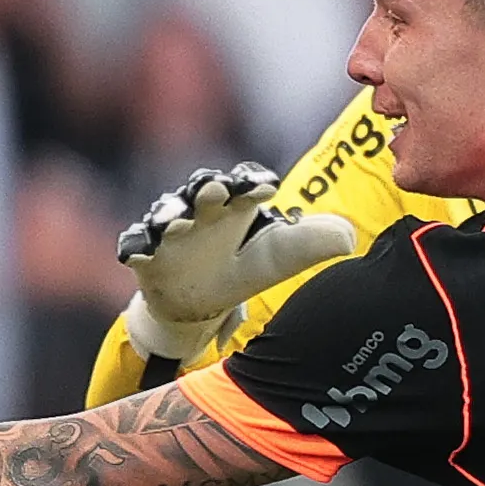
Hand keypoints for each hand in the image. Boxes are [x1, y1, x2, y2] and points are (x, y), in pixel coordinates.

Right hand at [114, 162, 360, 352]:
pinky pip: (136, 246)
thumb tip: (348, 235)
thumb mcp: (278, 258)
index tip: (266, 189)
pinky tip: (139, 252)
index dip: (254, 183)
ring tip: (174, 219)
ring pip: (167, 213)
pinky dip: (136, 247)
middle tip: (214, 186)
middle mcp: (202, 209)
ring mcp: (171, 231)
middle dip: (208, 186)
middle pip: (203, 190)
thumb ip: (310, 243)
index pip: (247, 184)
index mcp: (237, 204)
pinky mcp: (147, 255)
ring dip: (169, 213)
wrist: (196, 302)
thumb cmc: (240, 268)